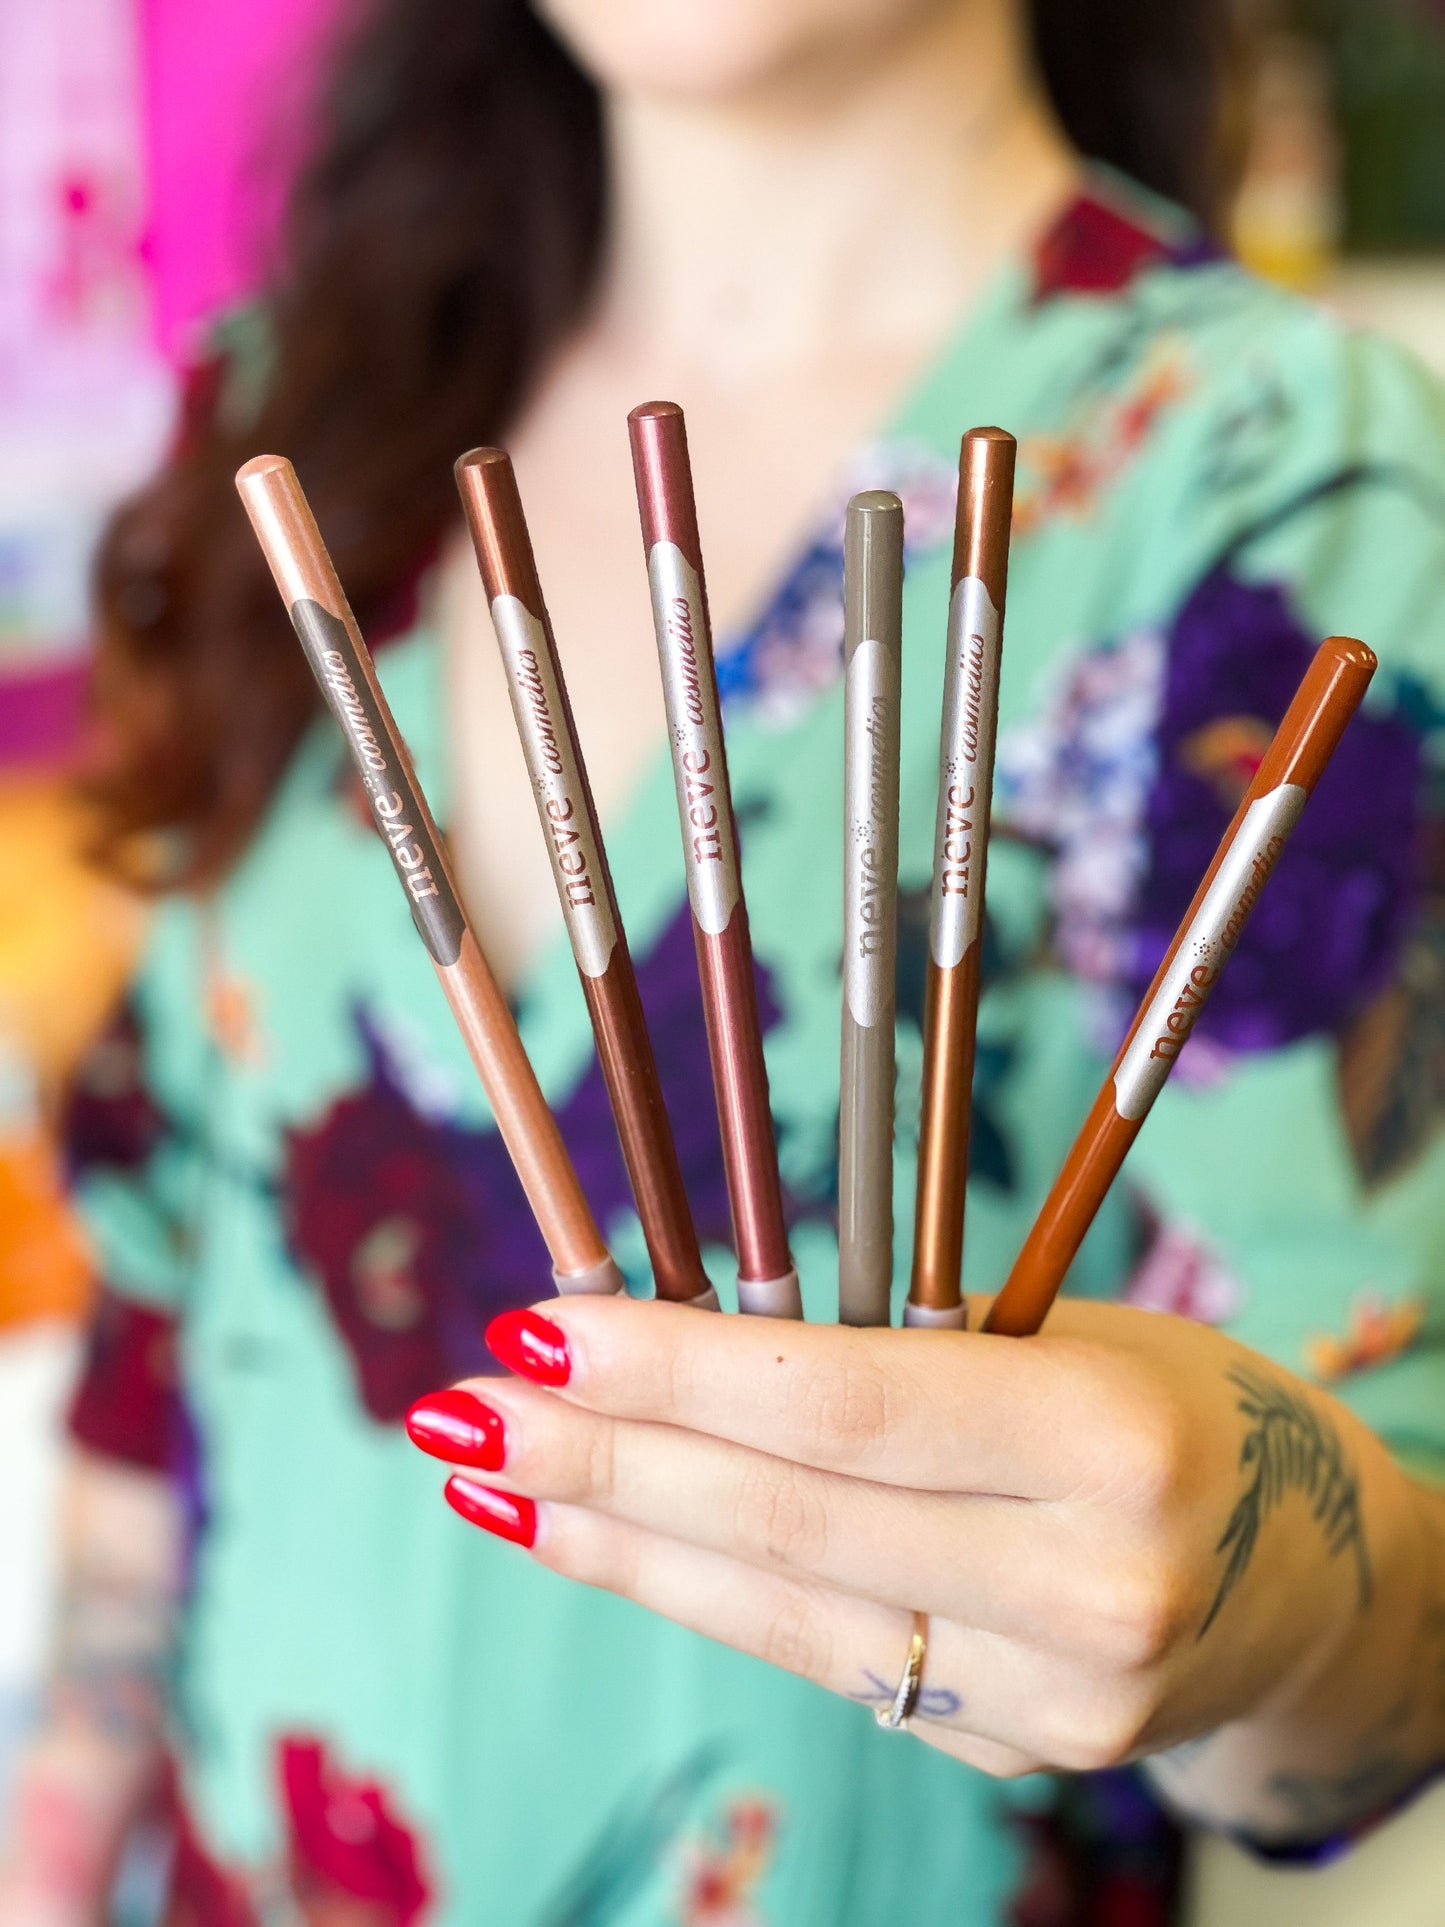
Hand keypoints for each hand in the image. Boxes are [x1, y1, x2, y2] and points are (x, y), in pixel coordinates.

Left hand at [407, 1295, 1437, 1828]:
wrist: (1316, 1585)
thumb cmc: (1179, 1404)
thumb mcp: (1068, 1329)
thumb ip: (894, 1352)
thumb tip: (663, 1335)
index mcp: (1111, 1437)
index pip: (842, 1403)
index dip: (673, 1369)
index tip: (538, 1325)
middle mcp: (1087, 1587)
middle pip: (787, 1519)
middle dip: (602, 1460)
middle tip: (460, 1409)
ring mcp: (1050, 1697)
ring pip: (779, 1610)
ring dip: (615, 1540)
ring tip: (492, 1480)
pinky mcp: (1011, 1752)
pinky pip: (819, 1656)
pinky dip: (699, 1592)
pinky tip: (606, 1540)